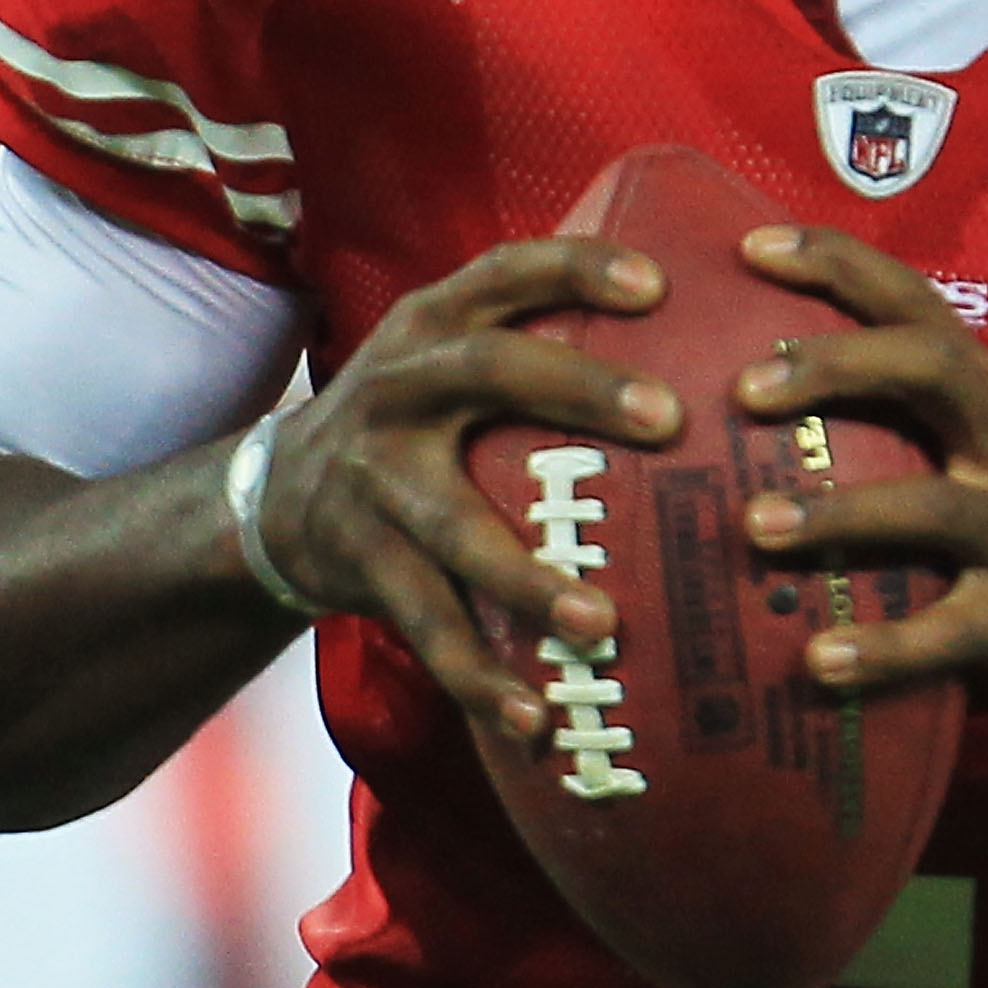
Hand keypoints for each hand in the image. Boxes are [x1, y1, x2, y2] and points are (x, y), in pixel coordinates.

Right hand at [246, 238, 681, 746]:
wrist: (274, 496)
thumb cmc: (420, 419)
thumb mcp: (455, 355)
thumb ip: (547, 340)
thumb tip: (713, 340)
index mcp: (435, 326)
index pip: (507, 271)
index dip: (576, 268)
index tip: (656, 283)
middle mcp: (400, 387)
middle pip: (490, 370)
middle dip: (578, 389)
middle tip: (668, 417)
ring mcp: (376, 478)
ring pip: (457, 526)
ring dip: (529, 578)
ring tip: (603, 621)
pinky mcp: (362, 563)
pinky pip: (428, 625)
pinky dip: (480, 677)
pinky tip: (534, 719)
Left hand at [728, 225, 987, 712]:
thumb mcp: (982, 449)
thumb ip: (899, 419)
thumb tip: (742, 395)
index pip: (915, 303)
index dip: (840, 264)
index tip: (752, 245)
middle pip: (935, 369)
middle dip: (840, 364)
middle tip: (745, 387)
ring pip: (936, 505)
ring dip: (843, 510)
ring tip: (757, 523)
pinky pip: (953, 630)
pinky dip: (887, 648)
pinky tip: (819, 661)